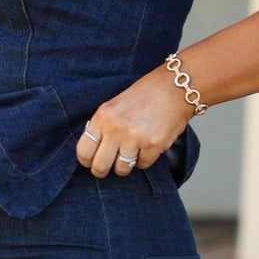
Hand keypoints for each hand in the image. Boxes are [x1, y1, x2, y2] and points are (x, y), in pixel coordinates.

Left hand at [75, 67, 195, 178]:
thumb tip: (93, 150)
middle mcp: (116, 128)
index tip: (92, 161)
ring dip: (125, 166)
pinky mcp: (154, 145)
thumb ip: (102, 126)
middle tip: (108, 167)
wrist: (174, 87)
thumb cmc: (144, 95)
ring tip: (131, 154)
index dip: (86, 161)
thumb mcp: (114, 106)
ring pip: (122, 169)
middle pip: (99, 166)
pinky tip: (147, 146)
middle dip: (102, 171)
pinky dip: (144, 159)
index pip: (83, 151)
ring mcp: (135, 137)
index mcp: (103, 117)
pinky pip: (142, 165)